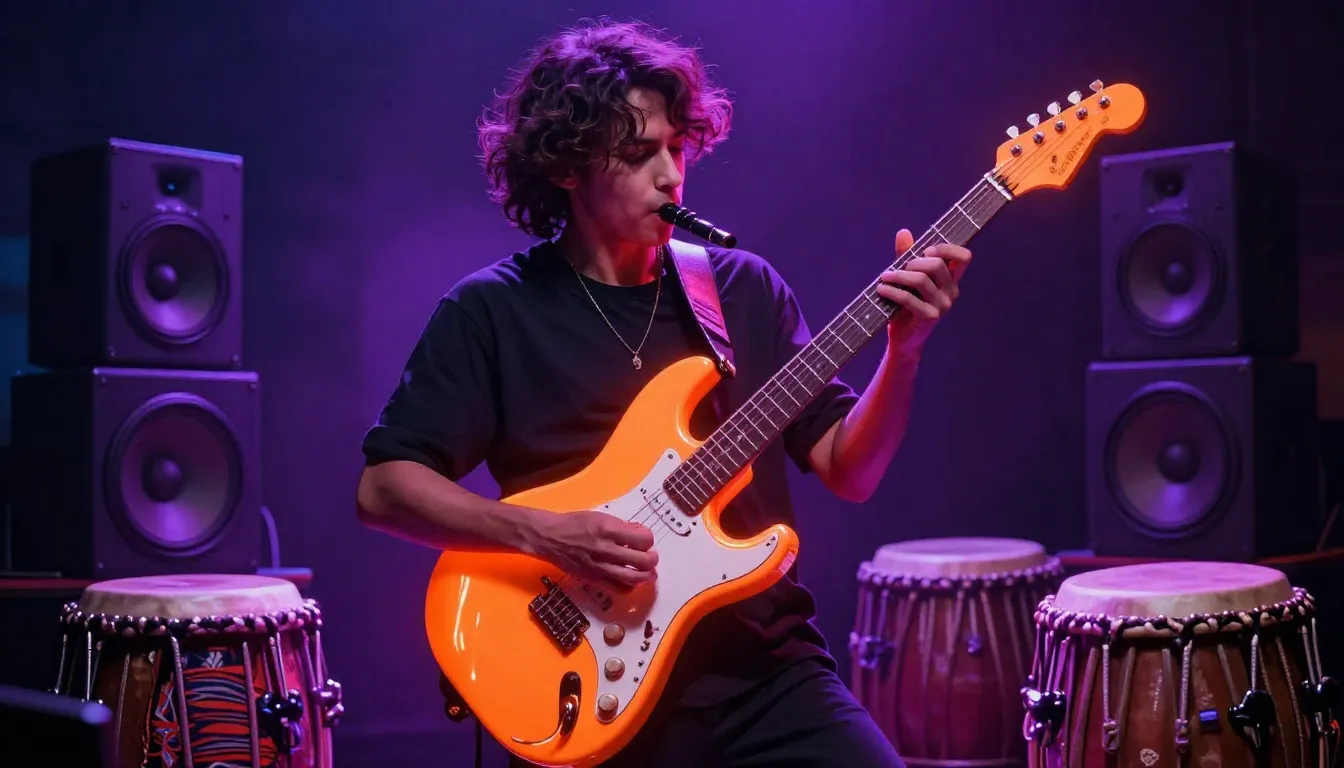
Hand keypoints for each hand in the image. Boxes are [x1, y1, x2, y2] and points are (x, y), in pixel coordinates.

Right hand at [521, 509, 658, 587]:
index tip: (645, 538)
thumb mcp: (599, 517)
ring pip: (634, 578)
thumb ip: (621, 526)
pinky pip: (619, 588)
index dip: (649, 539)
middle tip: (651, 556)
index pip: (643, 539)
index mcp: (608, 529)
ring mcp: (600, 567)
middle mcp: (606, 549)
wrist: (550, 538)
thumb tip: (640, 532)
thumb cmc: (574, 524)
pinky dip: (631, 586)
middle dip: (652, 559)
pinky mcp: (594, 579)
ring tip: (649, 572)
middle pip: (643, 561)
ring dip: (647, 575)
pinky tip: (631, 580)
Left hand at [876, 228, 971, 353]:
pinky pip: (909, 298)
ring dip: (899, 275)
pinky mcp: (929, 317)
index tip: (926, 250)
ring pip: (922, 280)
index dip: (947, 248)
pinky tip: (881, 289)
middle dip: (914, 261)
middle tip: (899, 267)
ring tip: (885, 277)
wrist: (903, 338)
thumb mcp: (906, 277)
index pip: (964, 257)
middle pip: (937, 265)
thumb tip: (903, 232)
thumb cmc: (906, 305)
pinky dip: (892, 291)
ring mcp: (942, 306)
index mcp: (951, 280)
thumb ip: (906, 255)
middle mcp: (951, 292)